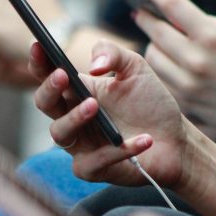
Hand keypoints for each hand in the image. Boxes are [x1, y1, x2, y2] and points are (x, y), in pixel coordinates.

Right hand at [29, 38, 187, 186]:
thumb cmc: (151, 104)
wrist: (176, 140)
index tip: (39, 46)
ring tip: (94, 105)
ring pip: (60, 133)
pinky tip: (144, 139)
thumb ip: (113, 53)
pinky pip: (94, 162)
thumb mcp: (135, 68)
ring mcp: (81, 144)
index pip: (49, 75)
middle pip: (45, 104)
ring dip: (74, 118)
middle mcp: (73, 117)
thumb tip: (93, 64)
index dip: (39, 62)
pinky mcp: (94, 169)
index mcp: (78, 91)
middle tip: (62, 76)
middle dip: (49, 89)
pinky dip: (118, 150)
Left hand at [134, 0, 215, 144]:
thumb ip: (208, 23)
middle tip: (139, 11)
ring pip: (151, 55)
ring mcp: (185, 84)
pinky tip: (169, 62)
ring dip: (153, 44)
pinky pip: (158, 77)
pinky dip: (161, 67)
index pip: (172, 5)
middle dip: (145, 18)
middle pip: (155, 31)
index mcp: (213, 38)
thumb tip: (174, 15)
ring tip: (160, 39)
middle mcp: (195, 61)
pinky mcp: (180, 102)